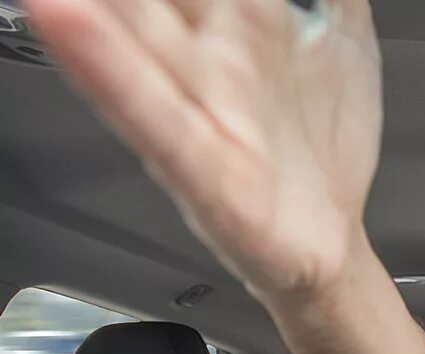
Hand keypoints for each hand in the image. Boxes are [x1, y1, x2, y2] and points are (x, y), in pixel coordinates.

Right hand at [24, 0, 382, 298]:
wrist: (327, 241)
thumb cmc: (316, 144)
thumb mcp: (343, 30)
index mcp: (232, 11)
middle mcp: (201, 48)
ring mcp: (195, 102)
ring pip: (128, 22)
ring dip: (91, 0)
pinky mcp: (199, 166)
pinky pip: (147, 108)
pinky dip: (104, 63)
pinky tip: (63, 14)